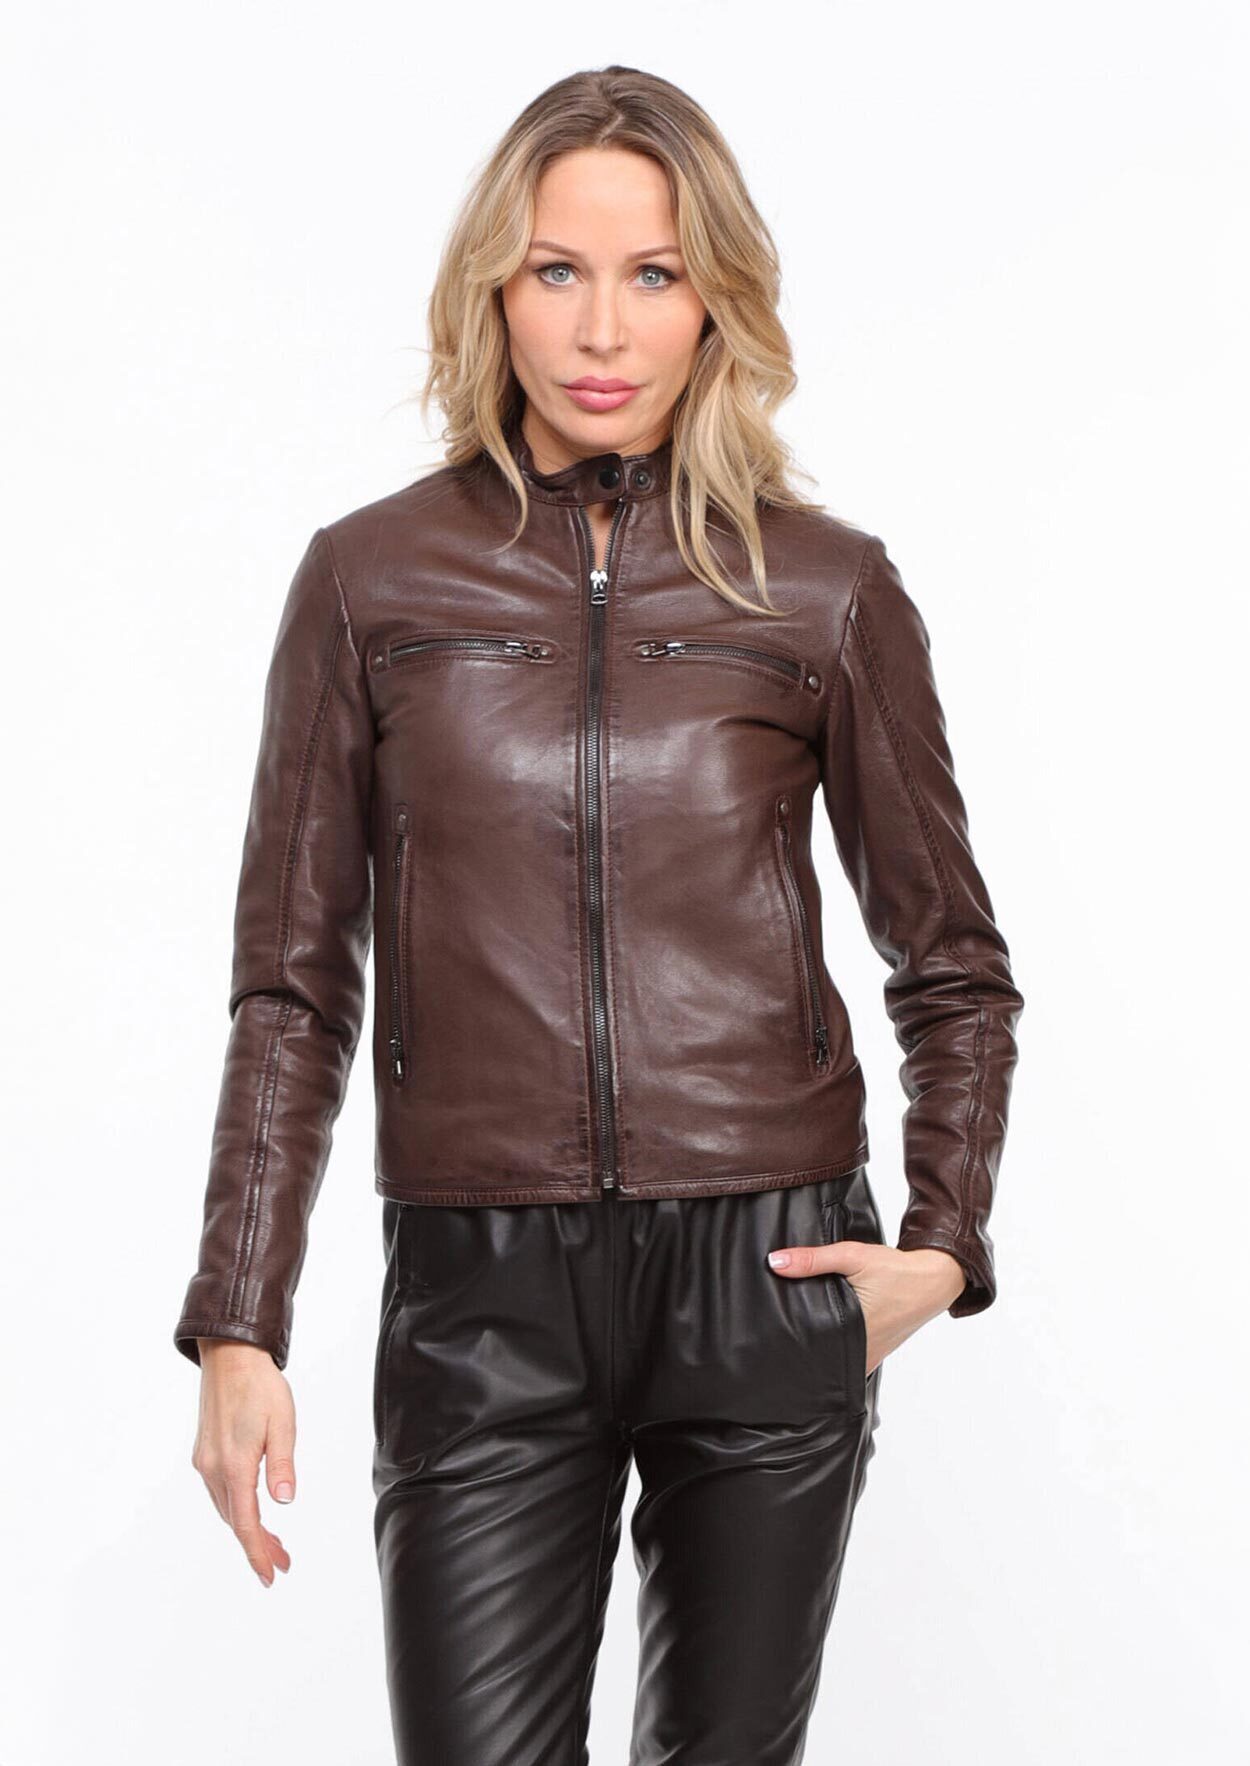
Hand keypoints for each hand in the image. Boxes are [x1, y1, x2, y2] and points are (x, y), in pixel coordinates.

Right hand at [190, 1339, 295, 1587]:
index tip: (270, 1576)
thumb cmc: (260, 1385)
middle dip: (257, 1546)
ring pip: (226, 1508)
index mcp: (233, 1464)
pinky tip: (252, 1509)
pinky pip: (220, 1491)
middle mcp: (212, 1468)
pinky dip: (237, 1508)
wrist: (229, 1355)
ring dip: (248, 1528)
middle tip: (282, 1563)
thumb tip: (285, 1502)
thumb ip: (282, 1464)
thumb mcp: (282, 1423)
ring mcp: (204, 1461)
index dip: (258, 1552)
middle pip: (234, 1521)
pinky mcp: (204, 1452)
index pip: (245, 1523)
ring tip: (274, 1542)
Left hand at [765, 1242, 966, 1375]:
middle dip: (800, 1349)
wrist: (934, 1280)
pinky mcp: (876, 1353)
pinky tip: (822, 1336)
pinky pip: (849, 1358)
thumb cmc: (896, 1270)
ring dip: (819, 1350)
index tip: (770, 1342)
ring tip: (793, 1340)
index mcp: (852, 1334)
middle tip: (776, 1339)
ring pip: (834, 1361)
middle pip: (820, 1358)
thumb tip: (775, 1262)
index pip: (810, 1350)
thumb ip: (814, 1260)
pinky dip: (836, 1349)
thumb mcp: (853, 1257)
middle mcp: (861, 1352)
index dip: (789, 1347)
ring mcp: (870, 1357)